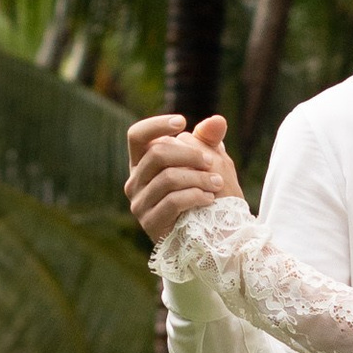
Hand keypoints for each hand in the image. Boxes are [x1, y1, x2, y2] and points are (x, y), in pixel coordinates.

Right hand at [125, 111, 242, 245]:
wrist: (206, 232)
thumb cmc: (202, 190)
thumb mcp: (206, 161)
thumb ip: (208, 139)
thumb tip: (218, 120)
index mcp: (142, 162)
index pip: (136, 135)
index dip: (156, 125)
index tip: (182, 122)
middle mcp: (134, 181)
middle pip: (156, 154)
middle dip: (189, 154)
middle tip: (211, 161)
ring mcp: (139, 203)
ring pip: (168, 178)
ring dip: (199, 178)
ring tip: (218, 183)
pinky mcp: (150, 223)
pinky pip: (173, 201)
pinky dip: (195, 196)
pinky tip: (209, 198)